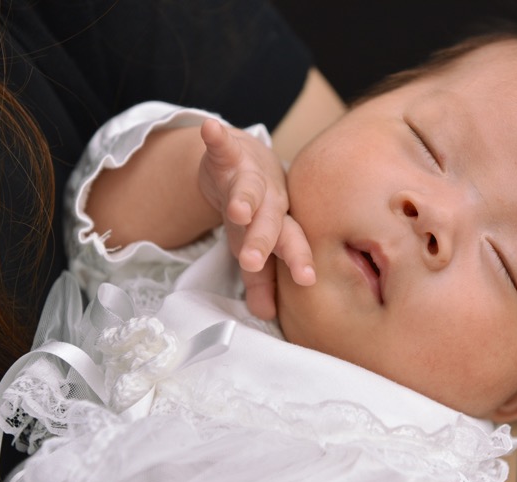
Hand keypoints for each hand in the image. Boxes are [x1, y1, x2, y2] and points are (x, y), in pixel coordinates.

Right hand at [199, 118, 314, 318]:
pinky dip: (216, 138)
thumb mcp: (258, 243)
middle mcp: (272, 200)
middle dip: (262, 240)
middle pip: (270, 220)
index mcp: (281, 224)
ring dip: (243, 199)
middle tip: (253, 261)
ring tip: (238, 210)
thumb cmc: (257, 210)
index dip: (297, 260)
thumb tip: (265, 316)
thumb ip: (262, 278)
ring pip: (248, 189)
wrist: (245, 158)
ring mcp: (250, 176)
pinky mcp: (228, 154)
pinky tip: (210, 129)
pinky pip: (221, 145)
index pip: (291, 244)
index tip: (307, 280)